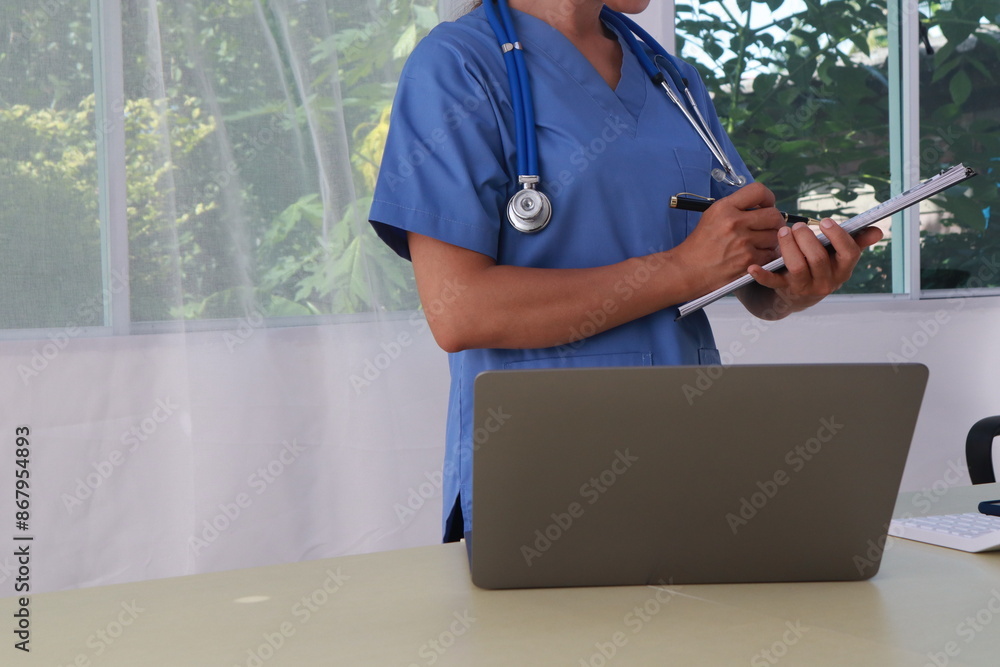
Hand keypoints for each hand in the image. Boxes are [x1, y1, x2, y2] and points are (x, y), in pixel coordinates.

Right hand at [677, 183, 784, 292]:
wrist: (688, 269)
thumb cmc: (700, 244)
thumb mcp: (712, 216)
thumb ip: (736, 207)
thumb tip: (761, 205)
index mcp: (724, 208)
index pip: (758, 191)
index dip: (768, 198)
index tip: (767, 205)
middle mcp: (734, 222)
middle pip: (773, 215)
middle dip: (774, 221)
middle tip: (768, 227)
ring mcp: (743, 243)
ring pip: (775, 236)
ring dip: (770, 240)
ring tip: (758, 243)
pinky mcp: (748, 261)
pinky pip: (770, 254)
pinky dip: (766, 256)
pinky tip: (755, 256)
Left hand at [747, 218, 883, 311]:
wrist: (796, 296)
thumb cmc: (820, 266)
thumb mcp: (838, 256)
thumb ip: (856, 242)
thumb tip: (878, 230)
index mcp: (843, 270)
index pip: (849, 253)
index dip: (838, 236)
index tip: (826, 221)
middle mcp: (826, 282)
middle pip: (818, 258)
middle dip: (806, 239)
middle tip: (796, 226)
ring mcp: (804, 288)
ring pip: (797, 267)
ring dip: (788, 247)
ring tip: (782, 232)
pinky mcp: (783, 291)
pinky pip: (772, 283)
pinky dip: (761, 275)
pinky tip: (752, 267)